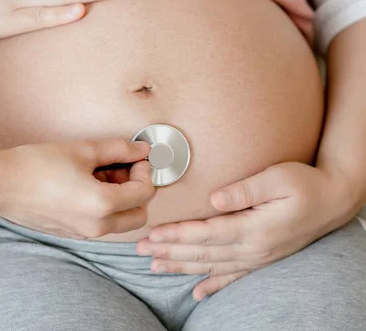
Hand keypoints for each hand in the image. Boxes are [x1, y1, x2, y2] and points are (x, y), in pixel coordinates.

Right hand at [0, 139, 155, 238]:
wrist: (1, 184)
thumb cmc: (37, 166)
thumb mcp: (83, 150)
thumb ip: (119, 150)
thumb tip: (141, 150)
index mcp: (103, 206)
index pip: (144, 192)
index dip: (145, 170)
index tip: (135, 157)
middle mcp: (96, 226)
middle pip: (138, 215)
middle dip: (137, 191)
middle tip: (123, 169)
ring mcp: (82, 233)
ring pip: (119, 221)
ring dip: (120, 199)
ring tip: (100, 173)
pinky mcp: (70, 233)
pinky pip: (99, 224)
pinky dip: (103, 207)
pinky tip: (85, 184)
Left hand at [137, 162, 359, 300]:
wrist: (333, 202)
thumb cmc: (305, 184)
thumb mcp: (278, 178)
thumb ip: (245, 189)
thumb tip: (214, 198)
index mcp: (253, 228)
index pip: (205, 234)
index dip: (176, 235)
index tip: (152, 234)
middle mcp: (252, 248)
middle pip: (202, 252)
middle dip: (169, 251)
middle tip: (140, 251)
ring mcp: (257, 257)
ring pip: (211, 266)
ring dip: (181, 266)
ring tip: (155, 267)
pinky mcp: (261, 259)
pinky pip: (233, 277)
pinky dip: (213, 286)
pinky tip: (198, 294)